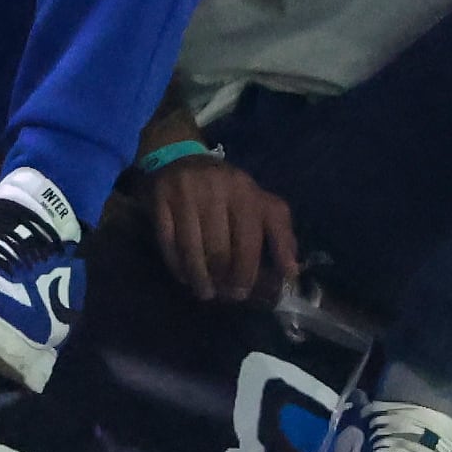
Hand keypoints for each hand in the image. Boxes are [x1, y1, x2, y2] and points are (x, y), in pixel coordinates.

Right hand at [145, 150, 298, 301]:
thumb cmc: (227, 190)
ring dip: (198, 277)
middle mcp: (215, 189)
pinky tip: (184, 275)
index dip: (246, 273)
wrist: (180, 157)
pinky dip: (176, 264)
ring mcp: (185, 193)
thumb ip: (281, 236)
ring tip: (204, 291)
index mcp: (245, 191)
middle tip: (223, 294)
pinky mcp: (160, 199)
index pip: (248, 242)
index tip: (242, 292)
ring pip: (192, 249)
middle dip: (222, 279)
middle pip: (219, 249)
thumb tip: (291, 274)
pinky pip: (167, 242)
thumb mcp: (260, 204)